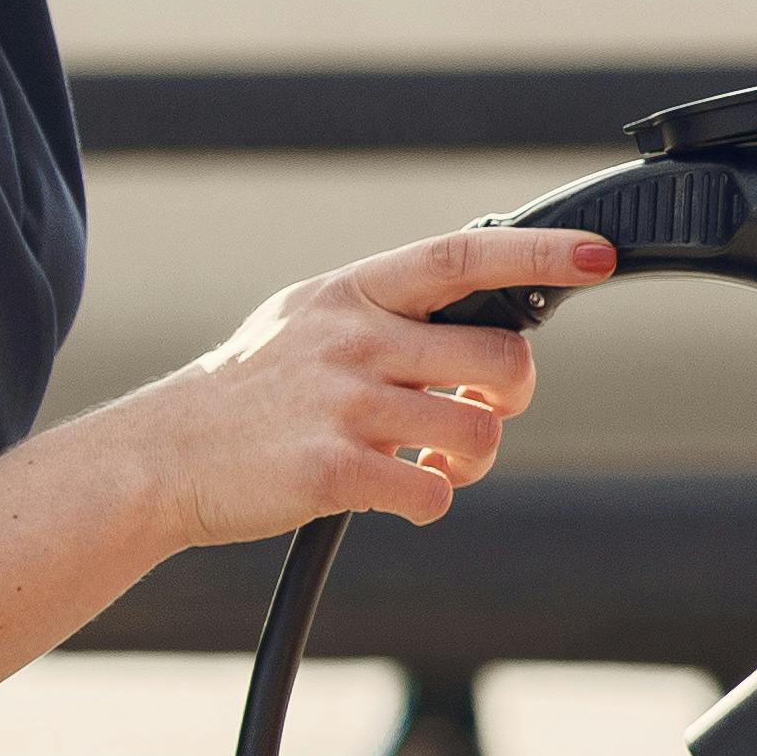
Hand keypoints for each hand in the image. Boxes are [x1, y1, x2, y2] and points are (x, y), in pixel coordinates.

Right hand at [116, 227, 604, 541]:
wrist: (159, 458)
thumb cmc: (246, 392)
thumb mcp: (306, 320)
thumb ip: (386, 308)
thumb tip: (482, 306)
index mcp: (350, 293)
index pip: (461, 257)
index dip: (538, 254)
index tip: (597, 256)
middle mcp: (349, 338)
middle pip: (498, 360)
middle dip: (511, 395)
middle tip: (479, 411)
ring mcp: (341, 404)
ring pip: (478, 433)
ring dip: (470, 460)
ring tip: (430, 463)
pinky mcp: (331, 470)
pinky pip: (432, 493)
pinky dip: (429, 500)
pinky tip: (394, 494)